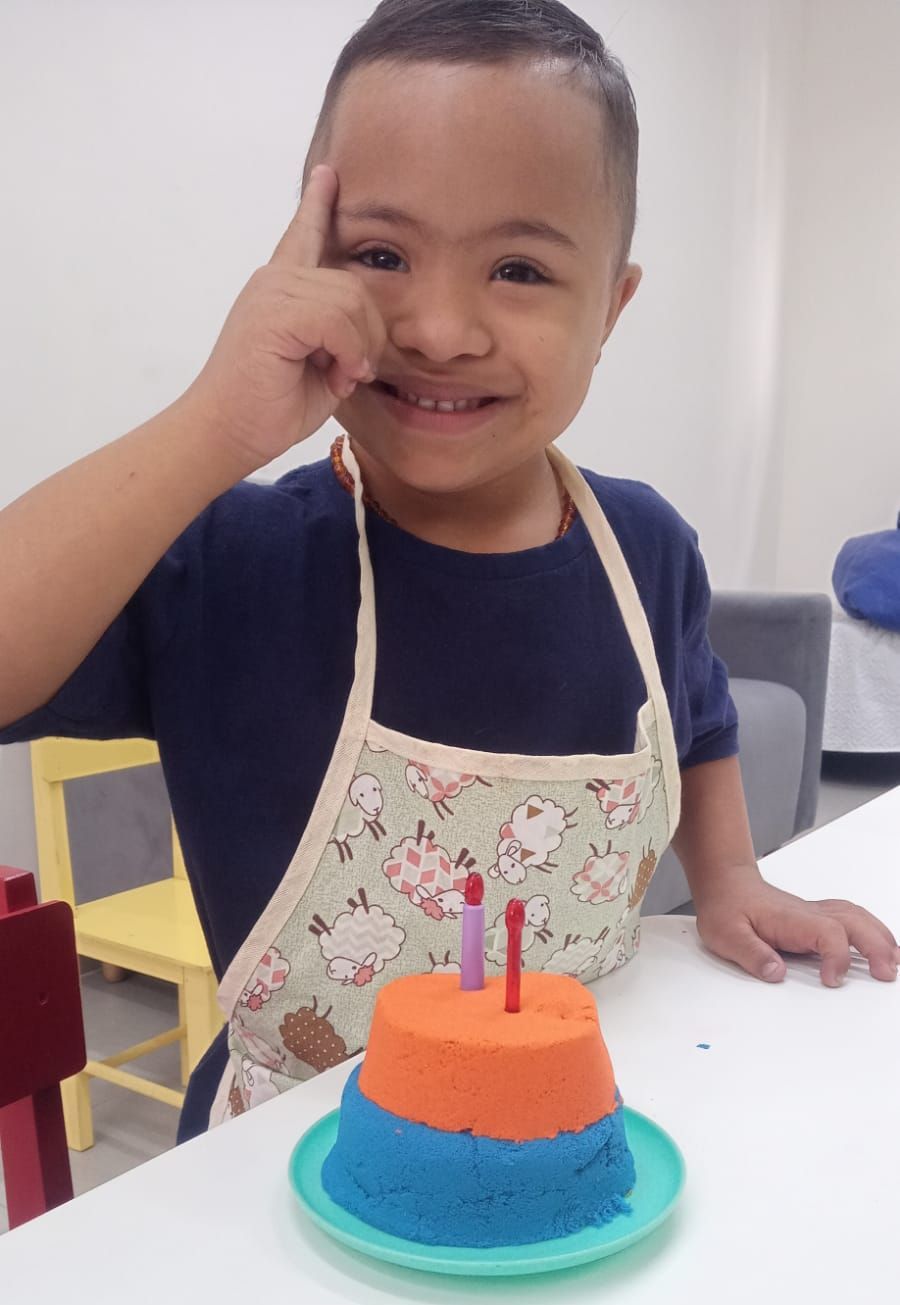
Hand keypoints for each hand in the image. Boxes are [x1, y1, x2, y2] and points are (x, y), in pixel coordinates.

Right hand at [184, 163, 385, 471]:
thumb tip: (368, 334)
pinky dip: (347, 353)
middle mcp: (274, 280)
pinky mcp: (273, 311)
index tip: (329, 175)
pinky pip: (336, 320)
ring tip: (339, 376)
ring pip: (350, 302)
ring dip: (357, 348)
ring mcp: (271, 291)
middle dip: (368, 334)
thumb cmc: (268, 409)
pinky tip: (335, 374)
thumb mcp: (319, 367)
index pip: (303, 236)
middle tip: (350, 372)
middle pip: (354, 285)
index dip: (318, 205)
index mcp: (281, 290)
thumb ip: (341, 337)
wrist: (225, 433)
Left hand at [695, 877, 899, 985]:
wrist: (724, 884)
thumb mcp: (726, 934)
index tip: (831, 980)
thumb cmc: (726, 907)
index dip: (836, 957)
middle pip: (853, 922)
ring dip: (879, 937)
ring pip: (857, 917)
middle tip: (888, 974)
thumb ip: (751, 954)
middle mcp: (808, 913)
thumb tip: (776, 973)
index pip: (827, 933)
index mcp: (789, 918)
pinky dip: (872, 930)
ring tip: (894, 962)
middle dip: (876, 946)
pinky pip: (852, 918)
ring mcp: (814, 914)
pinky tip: (881, 945)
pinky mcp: (815, 918)